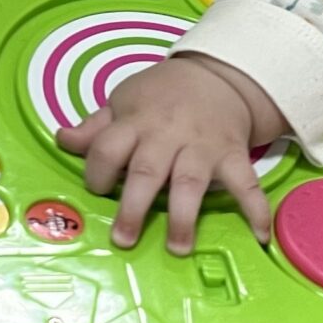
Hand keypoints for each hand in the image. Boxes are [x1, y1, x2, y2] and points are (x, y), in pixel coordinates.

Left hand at [57, 53, 286, 253]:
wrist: (217, 74)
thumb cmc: (162, 95)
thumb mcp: (124, 101)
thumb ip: (95, 127)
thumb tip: (62, 140)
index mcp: (136, 122)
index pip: (108, 147)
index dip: (97, 170)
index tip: (97, 190)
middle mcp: (168, 135)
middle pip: (147, 170)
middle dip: (134, 206)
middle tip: (124, 239)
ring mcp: (202, 146)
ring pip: (190, 181)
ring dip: (183, 215)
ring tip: (177, 247)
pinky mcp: (232, 155)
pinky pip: (247, 182)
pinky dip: (255, 208)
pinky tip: (260, 236)